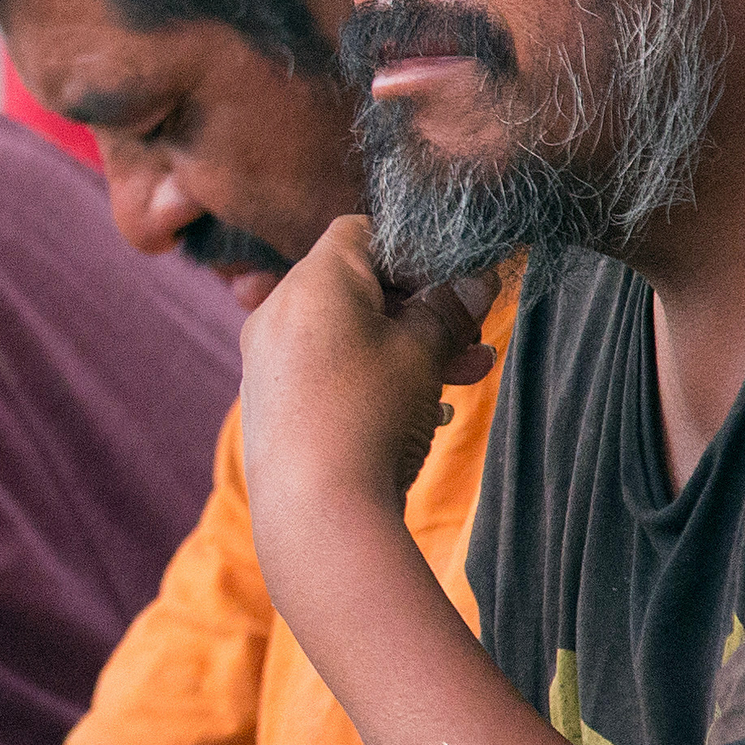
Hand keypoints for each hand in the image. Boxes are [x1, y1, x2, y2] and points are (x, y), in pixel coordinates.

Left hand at [236, 215, 494, 517]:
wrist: (316, 513)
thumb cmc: (370, 414)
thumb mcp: (423, 351)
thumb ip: (450, 308)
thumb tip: (475, 280)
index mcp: (310, 282)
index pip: (360, 232)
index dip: (414, 249)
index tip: (457, 280)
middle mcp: (277, 313)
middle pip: (358, 287)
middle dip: (422, 308)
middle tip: (474, 335)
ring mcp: (269, 362)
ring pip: (349, 335)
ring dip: (410, 347)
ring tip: (467, 373)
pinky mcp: (273, 406)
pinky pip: (329, 373)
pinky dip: (374, 378)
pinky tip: (423, 411)